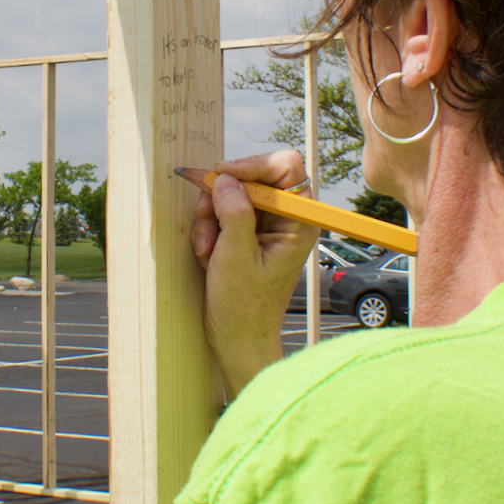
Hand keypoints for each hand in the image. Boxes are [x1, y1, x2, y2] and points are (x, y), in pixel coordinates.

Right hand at [190, 151, 319, 398]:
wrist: (237, 337)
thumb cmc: (245, 307)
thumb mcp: (235, 257)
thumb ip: (234, 214)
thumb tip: (226, 180)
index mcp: (298, 222)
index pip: (285, 167)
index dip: (252, 166)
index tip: (223, 177)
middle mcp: (286, 219)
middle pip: (252, 177)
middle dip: (223, 197)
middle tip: (206, 218)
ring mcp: (267, 225)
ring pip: (232, 194)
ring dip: (211, 217)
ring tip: (207, 249)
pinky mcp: (249, 233)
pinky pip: (224, 212)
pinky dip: (210, 229)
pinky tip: (209, 254)